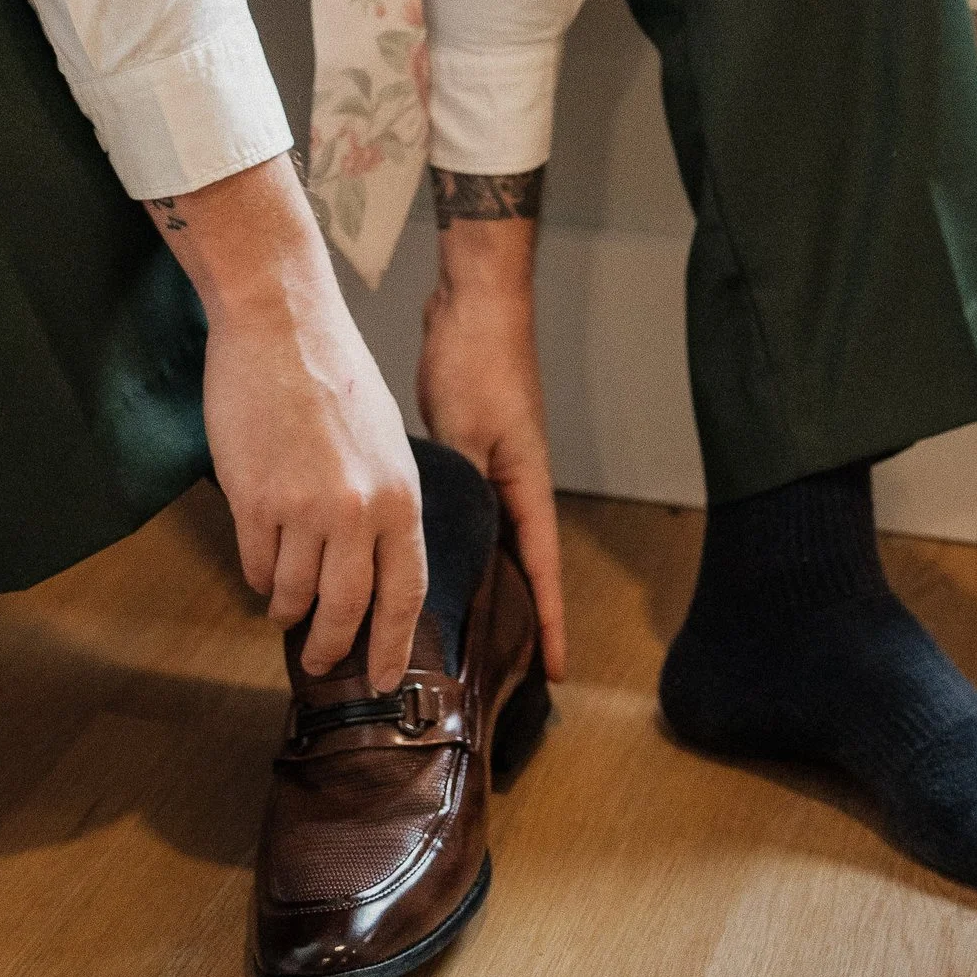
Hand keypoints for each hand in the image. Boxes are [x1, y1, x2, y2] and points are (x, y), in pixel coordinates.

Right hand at [147, 157, 424, 681]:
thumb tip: (377, 568)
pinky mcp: (253, 499)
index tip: (380, 679)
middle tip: (318, 661)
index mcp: (400, 495)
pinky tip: (260, 565)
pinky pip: (254, 564)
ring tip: (282, 606)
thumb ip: (385, 505)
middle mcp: (357, 510)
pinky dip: (256, 573)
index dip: (390, 646)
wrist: (281, 322)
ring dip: (285, 608)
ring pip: (292, 594)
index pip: (403, 595)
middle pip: (346, 610)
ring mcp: (303, 508)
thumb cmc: (334, 373)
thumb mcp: (384, 441)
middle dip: (330, 645)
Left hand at [415, 198, 567, 681]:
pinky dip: (451, 544)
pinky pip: (464, 514)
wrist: (475, 302)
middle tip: (495, 672)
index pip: (542, 570)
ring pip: (488, 541)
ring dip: (478, 583)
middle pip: (519, 564)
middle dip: (514, 617)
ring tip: (451, 634)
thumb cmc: (479, 360)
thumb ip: (458, 488)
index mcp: (525, 485)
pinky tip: (422, 562)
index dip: (547, 622)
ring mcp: (492, 467)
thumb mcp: (467, 430)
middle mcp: (515, 484)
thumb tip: (439, 546)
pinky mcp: (468, 451)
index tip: (554, 673)